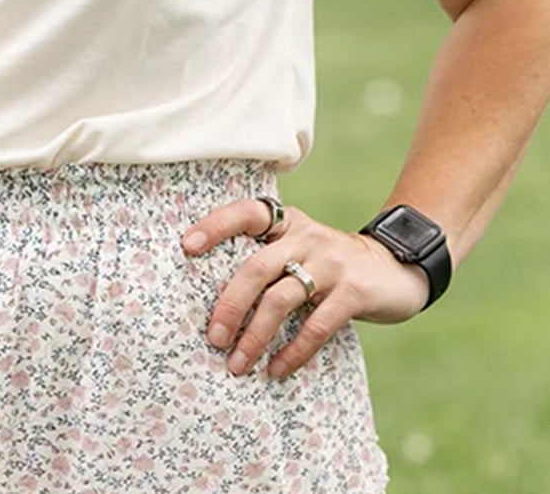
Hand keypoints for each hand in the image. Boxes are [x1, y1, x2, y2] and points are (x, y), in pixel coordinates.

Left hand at [180, 198, 429, 379]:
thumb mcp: (300, 245)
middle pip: (256, 268)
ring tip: (237, 363)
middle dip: (230, 305)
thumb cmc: (330, 262)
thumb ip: (268, 256)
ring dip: (255, 336)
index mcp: (287, 221)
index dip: (215, 226)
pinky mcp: (353, 292)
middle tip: (213, 337)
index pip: (246, 213)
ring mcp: (331, 263)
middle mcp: (306, 236)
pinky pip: (316, 326)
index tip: (186, 247)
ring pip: (281, 300)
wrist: (396, 268)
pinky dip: (293, 351)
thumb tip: (214, 295)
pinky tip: (276, 369)